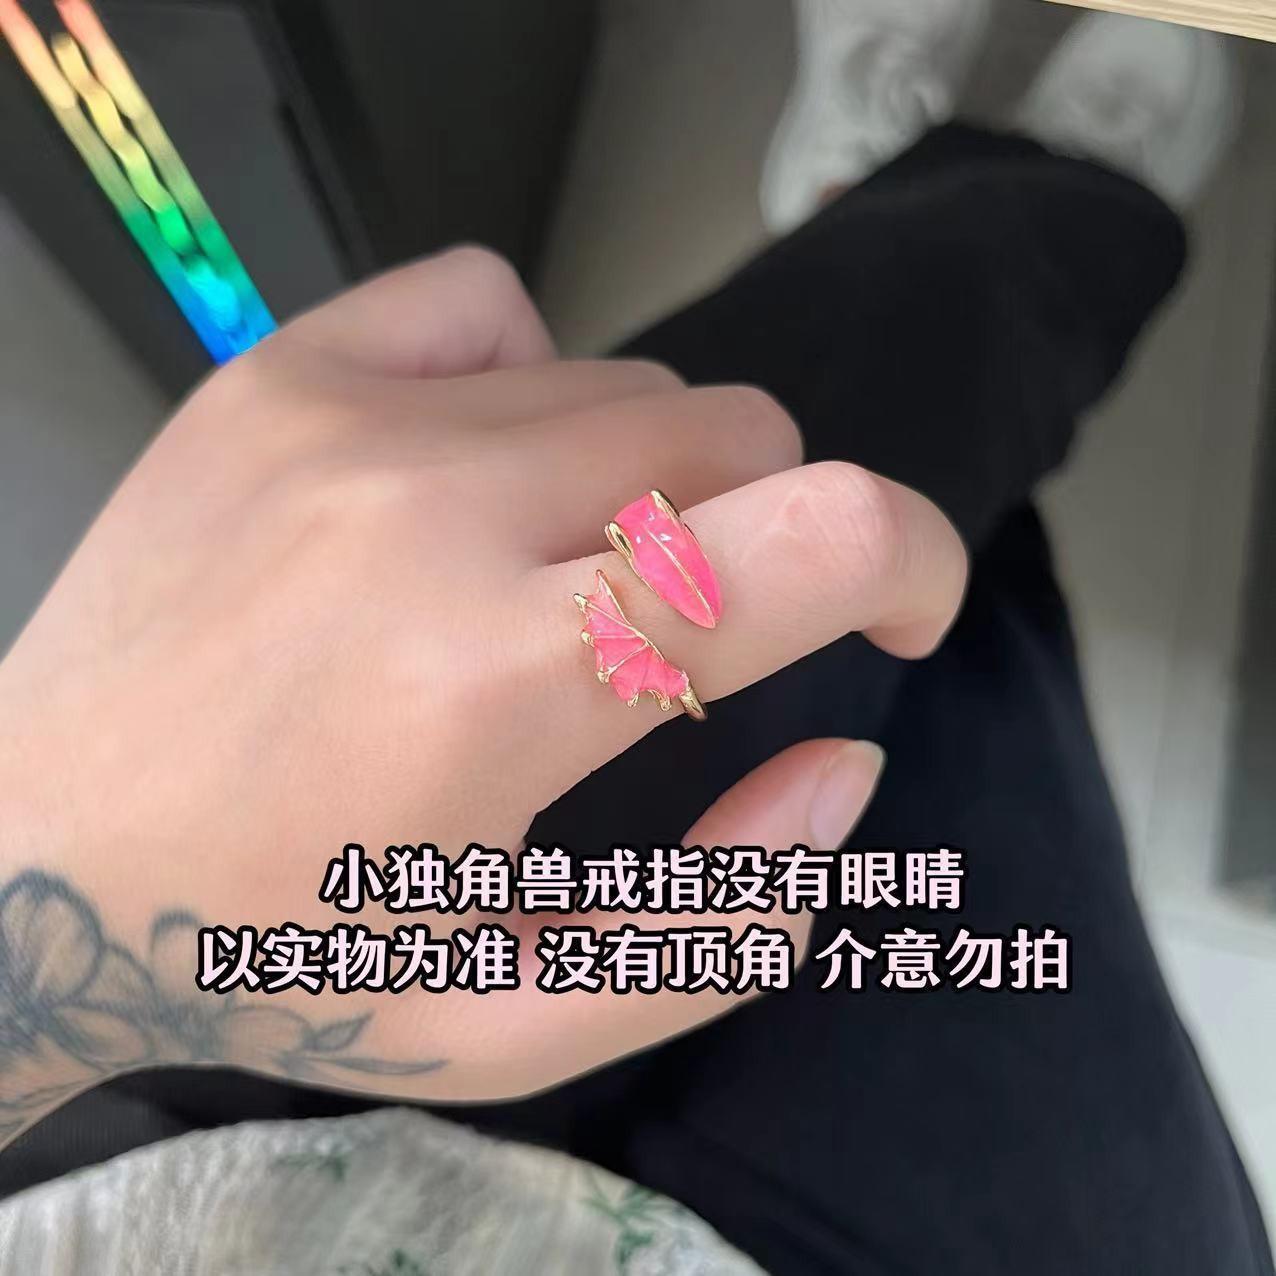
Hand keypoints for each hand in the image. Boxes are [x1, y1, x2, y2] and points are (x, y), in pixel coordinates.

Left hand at [0, 247, 965, 1120]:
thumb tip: (847, 759)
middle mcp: (439, 512)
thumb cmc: (280, 953)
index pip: (820, 531)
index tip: (897, 617)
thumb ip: (724, 917)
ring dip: (643, 490)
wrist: (29, 858)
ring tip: (549, 584)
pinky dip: (533, 384)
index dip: (916, 557)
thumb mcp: (523, 1019)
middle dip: (764, 542)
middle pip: (735, 438)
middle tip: (679, 644)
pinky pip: (493, 308)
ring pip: (625, 386)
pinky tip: (474, 480)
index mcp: (511, 680)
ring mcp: (347, 418)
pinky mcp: (279, 375)